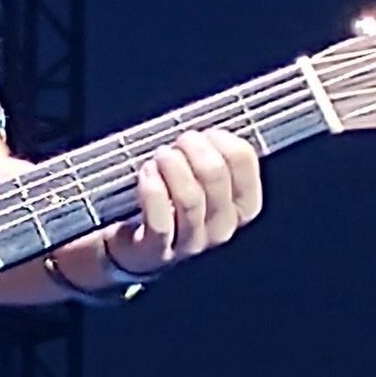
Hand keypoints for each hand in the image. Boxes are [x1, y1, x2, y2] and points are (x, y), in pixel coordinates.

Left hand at [50, 127, 261, 292]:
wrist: (131, 244)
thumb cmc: (167, 200)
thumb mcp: (195, 177)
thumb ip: (207, 152)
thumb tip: (206, 125)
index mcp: (239, 206)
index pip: (244, 163)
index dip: (223, 139)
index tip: (206, 132)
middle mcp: (221, 228)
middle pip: (215, 177)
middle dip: (194, 149)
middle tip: (178, 142)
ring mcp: (190, 243)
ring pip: (190, 199)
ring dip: (172, 168)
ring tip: (160, 155)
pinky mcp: (158, 251)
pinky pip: (161, 221)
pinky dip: (153, 191)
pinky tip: (146, 173)